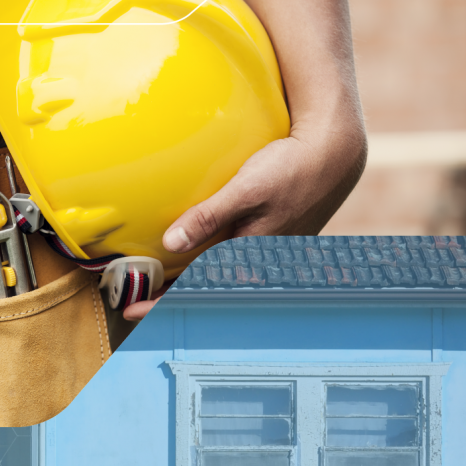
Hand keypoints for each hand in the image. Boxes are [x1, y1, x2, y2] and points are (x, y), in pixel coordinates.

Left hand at [123, 0, 366, 319]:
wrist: (333, 155)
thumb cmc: (292, 168)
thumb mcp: (247, 188)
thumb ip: (209, 215)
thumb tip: (171, 242)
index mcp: (249, 256)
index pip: (198, 290)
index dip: (162, 303)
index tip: (132, 311)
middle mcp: (256, 260)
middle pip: (205, 288)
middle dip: (169, 296)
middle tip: (134, 300)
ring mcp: (262, 251)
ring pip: (216, 273)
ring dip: (186, 280)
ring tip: (156, 281)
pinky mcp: (266, 237)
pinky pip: (229, 256)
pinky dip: (204, 261)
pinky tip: (192, 252)